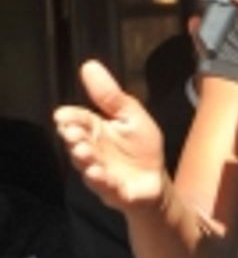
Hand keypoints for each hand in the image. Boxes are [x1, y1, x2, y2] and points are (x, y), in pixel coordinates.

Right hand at [54, 60, 166, 211]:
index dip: (70, 118)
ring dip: (84, 159)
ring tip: (83, 150)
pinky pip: (105, 187)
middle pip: (78, 143)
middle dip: (74, 138)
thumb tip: (89, 65)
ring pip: (87, 165)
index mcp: (95, 130)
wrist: (155, 181)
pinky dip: (101, 181)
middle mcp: (92, 151)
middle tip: (72, 132)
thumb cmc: (140, 147)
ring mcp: (100, 173)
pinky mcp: (114, 191)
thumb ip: (110, 96)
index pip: (78, 120)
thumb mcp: (130, 115)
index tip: (63, 116)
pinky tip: (98, 173)